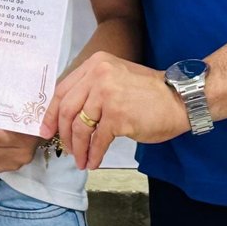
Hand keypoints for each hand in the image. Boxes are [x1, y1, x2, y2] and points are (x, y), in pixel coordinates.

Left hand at [40, 53, 190, 169]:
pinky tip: (93, 161)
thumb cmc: (149, 92)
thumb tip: (69, 114)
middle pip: (67, 110)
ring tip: (80, 160)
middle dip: (63, 134)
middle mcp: (98, 75)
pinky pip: (97, 140)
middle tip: (65, 149)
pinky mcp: (117, 116)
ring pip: (80, 128)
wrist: (179, 99)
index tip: (46, 130)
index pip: (63, 90)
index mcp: (96, 64)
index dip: (51, 113)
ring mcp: (107, 95)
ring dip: (78, 149)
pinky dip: (93, 154)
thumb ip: (93, 88)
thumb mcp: (116, 77)